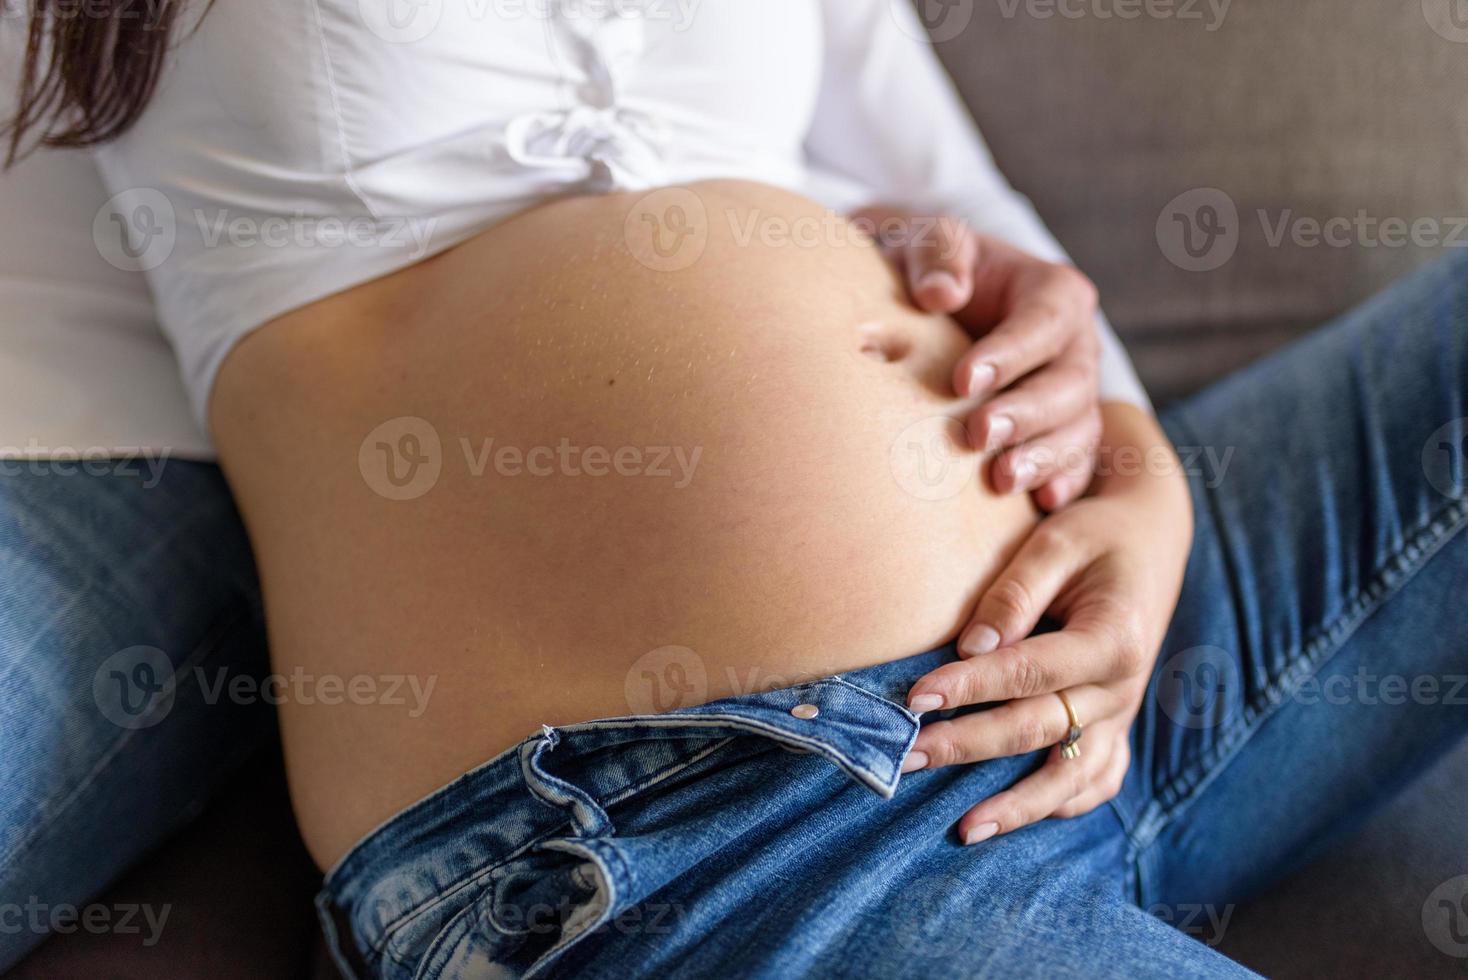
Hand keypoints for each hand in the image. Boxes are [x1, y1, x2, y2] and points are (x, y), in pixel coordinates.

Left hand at [853, 206, 1102, 510]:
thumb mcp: (928, 242)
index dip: (1009, 353)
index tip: (961, 380)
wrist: (931, 307)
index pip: (1043, 323)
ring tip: (1000, 479)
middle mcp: (1076, 346)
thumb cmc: (931, 269)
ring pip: (1078, 429)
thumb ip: (936, 254)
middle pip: (1068, 384)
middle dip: (1025, 413)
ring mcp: (1074, 395)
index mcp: (1054, 293)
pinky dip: (1062, 483)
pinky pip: (1077, 463)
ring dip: (1043, 457)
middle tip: (977, 434)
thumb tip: (941, 294)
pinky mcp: (1061, 435)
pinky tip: (1040, 504)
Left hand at [901, 405, 1192, 844]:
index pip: (1029, 672)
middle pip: (1038, 729)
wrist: (1153, 534)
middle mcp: (1124, 687)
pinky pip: (1097, 779)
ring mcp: (1124, 713)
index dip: (970, 686)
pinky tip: (1017, 819)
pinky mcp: (1118, 724)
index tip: (914, 696)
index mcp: (1114, 639)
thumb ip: (1013, 595)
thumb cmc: (1097, 534)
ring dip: (1017, 806)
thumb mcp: (1057, 543)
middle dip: (968, 746)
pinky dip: (1062, 804)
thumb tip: (969, 647)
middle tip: (906, 756)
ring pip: (1071, 774)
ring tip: (963, 829)